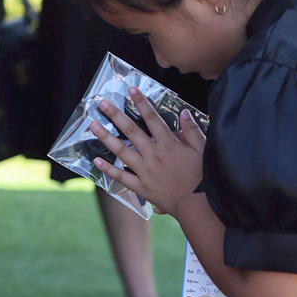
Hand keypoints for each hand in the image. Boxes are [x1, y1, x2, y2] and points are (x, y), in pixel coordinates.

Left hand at [88, 87, 205, 216]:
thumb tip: (183, 112)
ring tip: (94, 126)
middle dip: (116, 116)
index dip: (142, 103)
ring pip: (122, 151)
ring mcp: (145, 171)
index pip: (153, 118)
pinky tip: (96, 160)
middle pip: (132, 131)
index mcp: (169, 145)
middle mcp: (154, 155)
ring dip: (106, 137)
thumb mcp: (203, 151)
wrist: (197, 206)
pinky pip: (121, 177)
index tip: (131, 90)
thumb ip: (192, 131)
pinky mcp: (141, 187)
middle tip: (103, 104)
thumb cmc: (203, 178)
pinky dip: (108, 169)